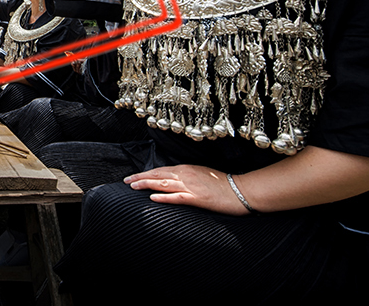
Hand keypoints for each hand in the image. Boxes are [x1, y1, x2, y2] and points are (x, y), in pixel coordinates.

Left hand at [124, 165, 248, 215]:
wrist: (243, 190)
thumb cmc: (224, 185)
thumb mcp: (202, 176)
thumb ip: (187, 177)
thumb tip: (173, 181)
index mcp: (186, 169)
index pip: (161, 170)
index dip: (146, 173)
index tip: (133, 177)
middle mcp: (186, 175)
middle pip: (158, 175)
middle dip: (140, 177)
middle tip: (126, 181)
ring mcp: (191, 186)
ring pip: (164, 183)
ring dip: (146, 185)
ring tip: (133, 186)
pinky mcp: (198, 198)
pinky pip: (177, 197)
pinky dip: (164, 197)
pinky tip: (153, 198)